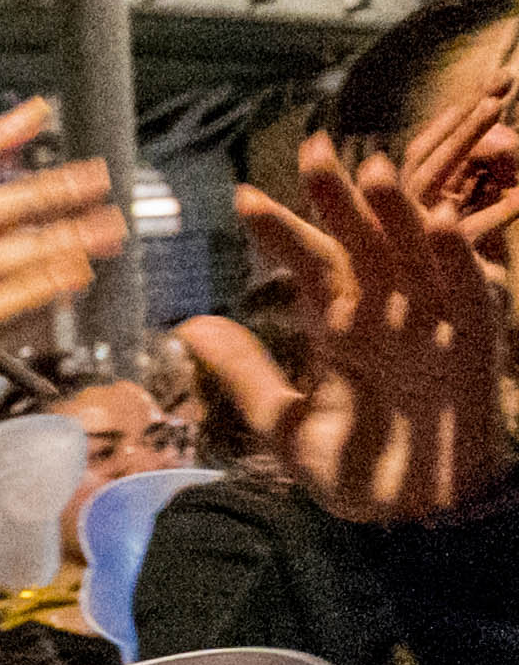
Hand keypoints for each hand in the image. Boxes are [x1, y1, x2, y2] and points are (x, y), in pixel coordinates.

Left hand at [193, 92, 514, 523]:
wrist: (413, 515)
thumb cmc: (355, 468)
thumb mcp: (285, 424)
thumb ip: (245, 374)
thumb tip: (191, 325)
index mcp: (341, 328)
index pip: (308, 267)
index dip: (280, 233)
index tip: (243, 200)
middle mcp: (386, 313)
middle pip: (362, 243)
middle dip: (339, 199)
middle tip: (313, 149)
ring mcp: (431, 322)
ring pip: (415, 254)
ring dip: (398, 213)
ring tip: (373, 169)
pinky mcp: (474, 340)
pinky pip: (468, 291)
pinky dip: (456, 258)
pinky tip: (438, 224)